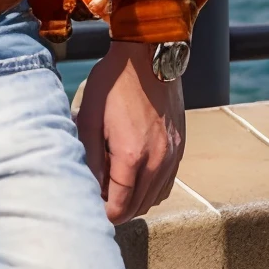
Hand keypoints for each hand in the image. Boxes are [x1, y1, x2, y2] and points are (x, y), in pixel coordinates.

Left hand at [74, 41, 184, 223]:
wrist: (148, 56)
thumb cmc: (113, 83)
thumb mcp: (88, 117)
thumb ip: (89, 158)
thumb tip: (89, 188)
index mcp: (132, 156)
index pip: (119, 207)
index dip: (102, 212)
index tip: (88, 205)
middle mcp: (158, 161)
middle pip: (138, 208)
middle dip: (117, 209)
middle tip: (97, 197)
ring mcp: (173, 155)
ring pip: (154, 199)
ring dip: (134, 201)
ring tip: (114, 187)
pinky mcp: (180, 147)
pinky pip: (167, 183)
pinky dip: (150, 189)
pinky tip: (135, 176)